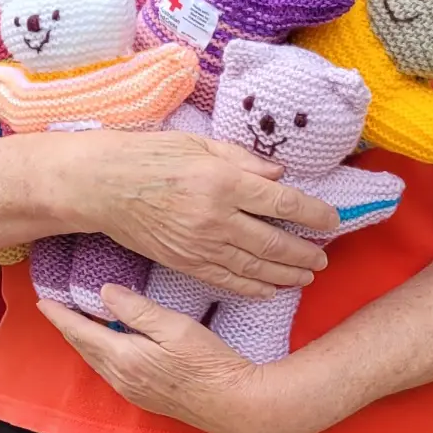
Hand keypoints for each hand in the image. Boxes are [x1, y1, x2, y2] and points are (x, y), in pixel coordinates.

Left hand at [37, 285, 348, 432]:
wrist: (236, 406)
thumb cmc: (210, 363)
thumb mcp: (174, 327)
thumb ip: (137, 310)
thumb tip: (104, 292)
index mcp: (122, 358)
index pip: (81, 332)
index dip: (60, 315)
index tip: (42, 301)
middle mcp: (120, 378)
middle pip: (84, 348)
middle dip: (67, 327)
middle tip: (54, 308)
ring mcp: (132, 391)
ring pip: (96, 360)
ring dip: (83, 341)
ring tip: (76, 323)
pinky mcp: (145, 398)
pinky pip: (110, 371)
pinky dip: (100, 353)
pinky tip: (107, 345)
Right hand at [69, 132, 340, 300]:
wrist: (100, 186)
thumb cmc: (147, 156)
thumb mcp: (198, 144)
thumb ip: (243, 159)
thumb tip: (280, 175)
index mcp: (224, 181)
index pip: (284, 204)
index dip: (316, 215)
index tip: (332, 220)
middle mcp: (217, 217)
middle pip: (276, 243)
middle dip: (306, 253)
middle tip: (323, 258)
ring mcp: (200, 244)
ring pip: (256, 267)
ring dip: (287, 275)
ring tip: (307, 276)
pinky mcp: (184, 262)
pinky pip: (227, 281)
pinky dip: (253, 288)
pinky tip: (270, 289)